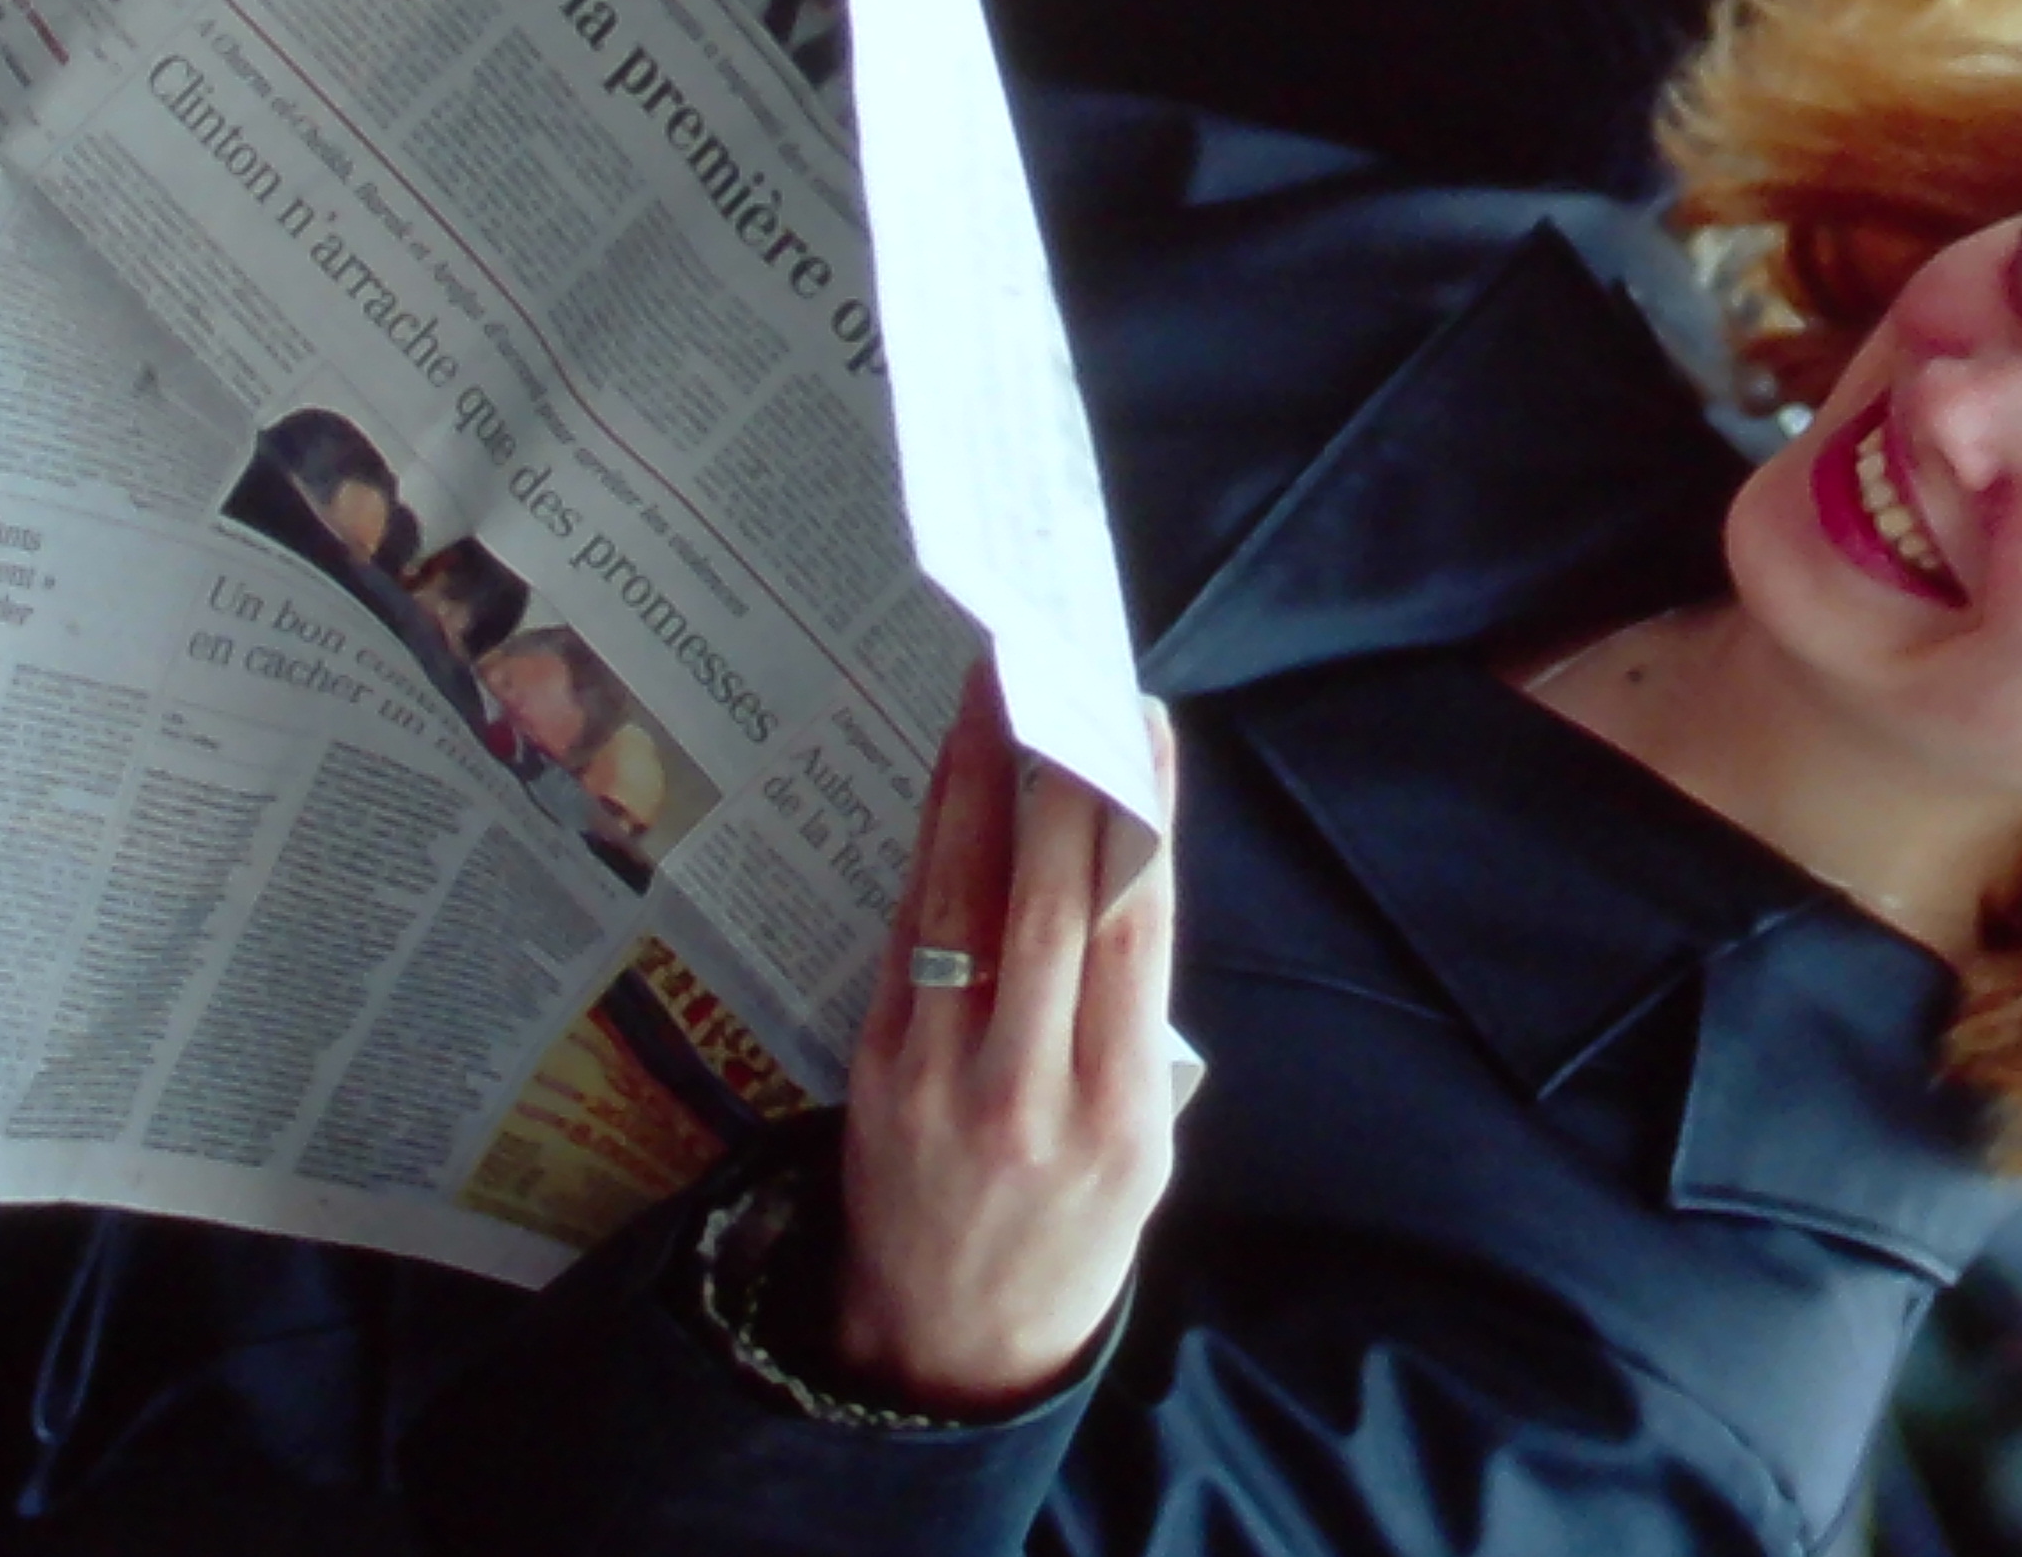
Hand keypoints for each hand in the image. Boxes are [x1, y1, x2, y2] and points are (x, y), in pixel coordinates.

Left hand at [830, 664, 1182, 1417]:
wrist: (949, 1348)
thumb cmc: (1075, 1234)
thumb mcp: (1148, 1151)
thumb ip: (1136, 1021)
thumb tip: (1124, 859)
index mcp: (1118, 1118)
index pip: (1131, 936)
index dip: (1138, 818)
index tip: (1141, 725)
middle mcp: (1025, 1097)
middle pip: (1045, 904)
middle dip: (1056, 776)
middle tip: (1056, 671)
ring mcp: (936, 1082)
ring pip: (964, 904)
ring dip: (981, 783)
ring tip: (994, 689)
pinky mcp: (873, 1070)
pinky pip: (910, 935)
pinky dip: (934, 845)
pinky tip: (952, 777)